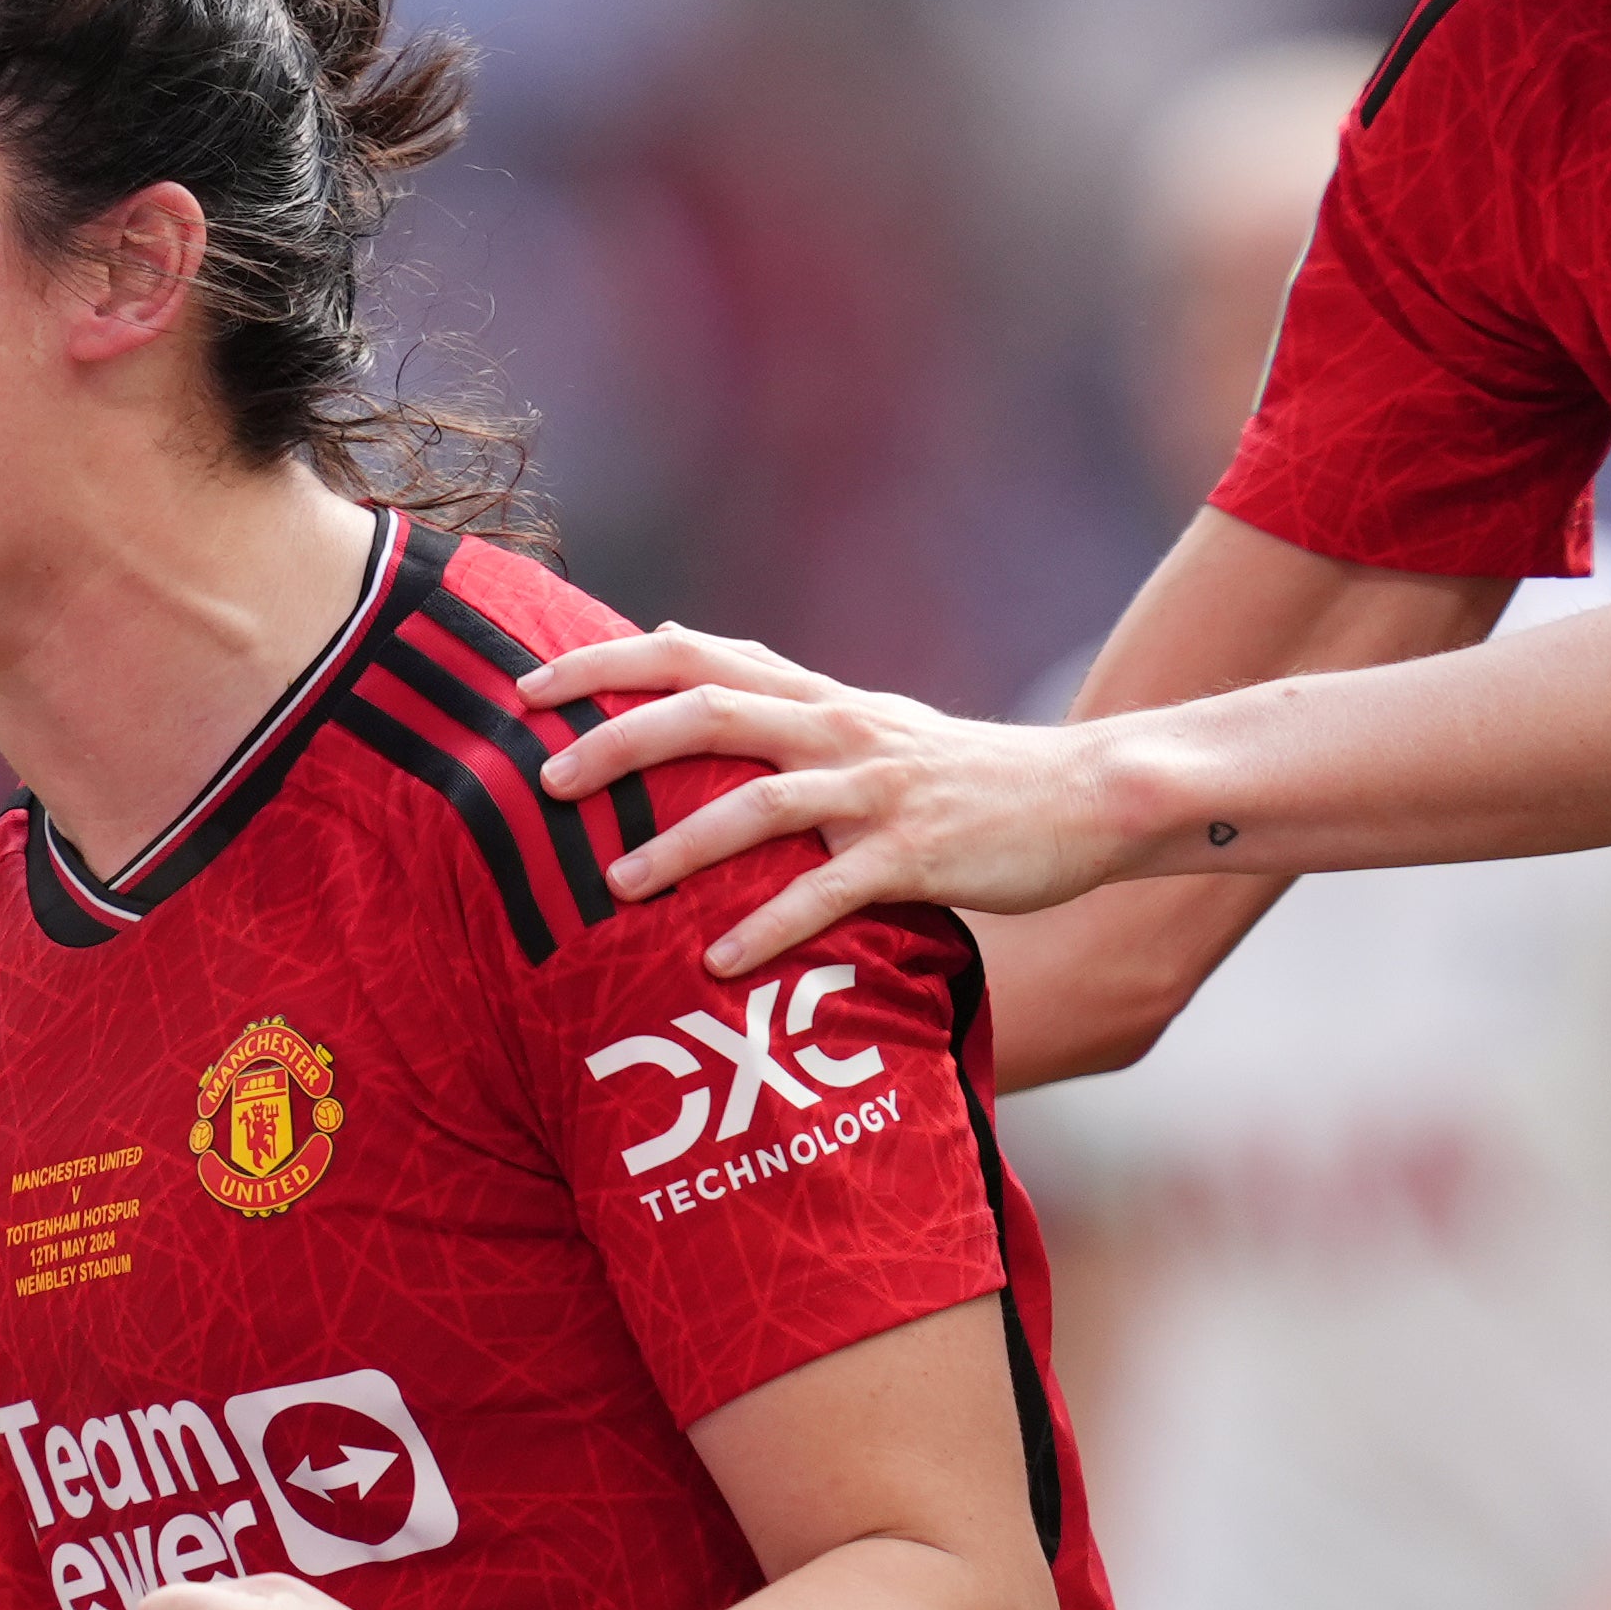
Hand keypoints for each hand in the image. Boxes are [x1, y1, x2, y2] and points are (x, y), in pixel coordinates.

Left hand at [519, 627, 1161, 975]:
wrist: (1082, 796)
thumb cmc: (958, 772)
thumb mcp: (862, 720)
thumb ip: (776, 698)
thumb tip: (675, 645)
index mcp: (817, 697)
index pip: (694, 655)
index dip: (607, 663)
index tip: (528, 686)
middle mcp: (837, 729)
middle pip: (708, 712)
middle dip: (618, 742)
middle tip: (547, 782)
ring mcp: (877, 791)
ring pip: (758, 805)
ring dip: (680, 845)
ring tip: (615, 888)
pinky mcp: (916, 854)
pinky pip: (827, 892)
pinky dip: (767, 927)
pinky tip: (718, 965)